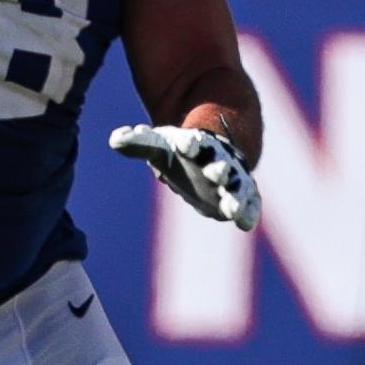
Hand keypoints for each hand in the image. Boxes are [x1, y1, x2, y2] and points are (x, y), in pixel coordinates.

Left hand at [109, 124, 259, 230]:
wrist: (211, 159)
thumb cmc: (181, 155)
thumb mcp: (160, 147)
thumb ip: (140, 144)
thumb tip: (115, 139)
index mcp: (197, 145)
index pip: (193, 142)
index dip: (190, 143)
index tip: (185, 145)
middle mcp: (218, 160)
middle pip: (219, 163)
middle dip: (219, 169)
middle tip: (217, 173)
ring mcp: (232, 178)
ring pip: (237, 186)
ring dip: (235, 196)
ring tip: (232, 209)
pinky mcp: (242, 194)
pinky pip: (249, 202)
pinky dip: (249, 212)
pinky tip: (245, 225)